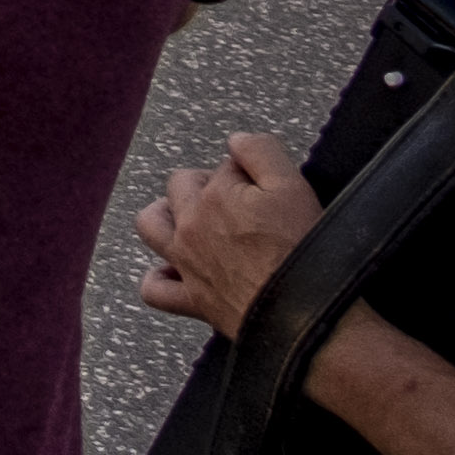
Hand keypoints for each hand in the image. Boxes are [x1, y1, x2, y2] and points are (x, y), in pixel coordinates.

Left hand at [134, 134, 324, 337]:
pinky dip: (161, 278)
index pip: (225, 166)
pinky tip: (175, 271)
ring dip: (165, 215)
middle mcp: (191, 226)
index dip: (249, 172)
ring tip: (189, 216)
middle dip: (206, 183)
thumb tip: (235, 140)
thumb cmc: (302, 252)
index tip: (270, 187)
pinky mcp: (192, 300)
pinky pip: (156, 289)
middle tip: (240, 198)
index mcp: (214, 196)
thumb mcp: (294, 187)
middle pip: (182, 186)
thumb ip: (262, 152)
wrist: (303, 315)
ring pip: (151, 227)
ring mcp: (187, 263)